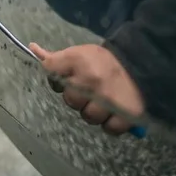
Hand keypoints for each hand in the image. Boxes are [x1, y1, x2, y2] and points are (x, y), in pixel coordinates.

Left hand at [29, 43, 143, 135]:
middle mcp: (91, 81)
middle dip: (78, 97)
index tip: (69, 77)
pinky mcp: (125, 115)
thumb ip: (57, 57)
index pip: (51, 71)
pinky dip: (111, 123)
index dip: (57, 78)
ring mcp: (108, 100)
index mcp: (79, 61)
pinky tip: (115, 112)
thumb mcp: (81, 52)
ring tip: (104, 101)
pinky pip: (109, 128)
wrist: (143, 63)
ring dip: (95, 112)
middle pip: (70, 101)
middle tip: (92, 90)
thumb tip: (32, 47)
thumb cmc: (105, 60)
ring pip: (89, 117)